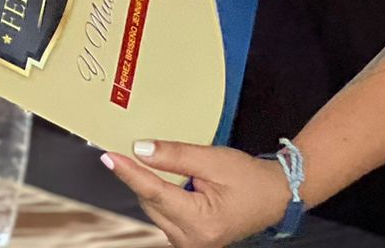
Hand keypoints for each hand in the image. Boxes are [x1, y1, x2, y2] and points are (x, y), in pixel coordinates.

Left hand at [101, 139, 292, 246]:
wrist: (275, 196)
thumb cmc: (251, 180)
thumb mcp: (213, 160)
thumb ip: (175, 156)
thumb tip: (141, 150)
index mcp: (200, 222)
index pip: (154, 193)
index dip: (129, 172)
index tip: (109, 158)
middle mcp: (191, 240)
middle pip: (150, 201)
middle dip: (143, 174)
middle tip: (136, 147)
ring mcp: (189, 243)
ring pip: (154, 208)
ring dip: (154, 185)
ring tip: (170, 165)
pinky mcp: (188, 239)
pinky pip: (163, 213)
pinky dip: (163, 194)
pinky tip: (173, 179)